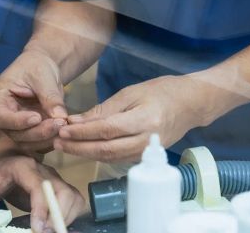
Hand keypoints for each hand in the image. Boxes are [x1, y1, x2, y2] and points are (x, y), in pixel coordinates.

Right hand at [0, 49, 68, 153]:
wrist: (42, 67)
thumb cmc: (36, 66)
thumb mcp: (43, 76)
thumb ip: (50, 97)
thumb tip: (60, 117)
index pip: (0, 116)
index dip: (17, 121)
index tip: (37, 117)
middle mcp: (2, 116)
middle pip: (14, 133)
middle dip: (37, 132)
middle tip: (59, 123)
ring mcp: (14, 126)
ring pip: (26, 142)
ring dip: (45, 138)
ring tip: (64, 126)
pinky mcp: (27, 131)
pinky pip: (36, 143)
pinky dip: (50, 140)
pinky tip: (63, 131)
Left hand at [0, 151, 84, 232]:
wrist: (7, 156)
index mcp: (25, 167)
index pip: (39, 187)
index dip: (41, 209)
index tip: (38, 229)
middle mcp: (46, 171)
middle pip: (63, 193)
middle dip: (57, 217)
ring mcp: (57, 179)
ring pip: (73, 198)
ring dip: (65, 218)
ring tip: (48, 231)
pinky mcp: (62, 187)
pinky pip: (76, 202)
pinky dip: (70, 216)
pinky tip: (55, 225)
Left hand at [56, 75, 220, 162]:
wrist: (192, 104)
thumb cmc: (163, 91)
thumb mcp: (132, 92)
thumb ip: (104, 109)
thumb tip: (76, 120)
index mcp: (145, 120)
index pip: (107, 130)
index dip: (83, 132)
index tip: (63, 129)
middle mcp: (147, 140)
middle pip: (106, 149)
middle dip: (79, 147)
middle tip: (57, 142)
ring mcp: (148, 152)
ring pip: (111, 158)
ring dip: (86, 153)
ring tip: (65, 146)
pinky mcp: (146, 156)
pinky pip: (118, 158)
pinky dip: (99, 154)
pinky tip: (84, 148)